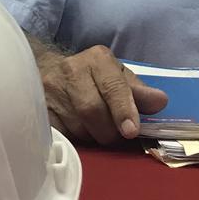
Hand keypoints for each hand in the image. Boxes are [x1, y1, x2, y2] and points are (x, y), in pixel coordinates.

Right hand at [37, 45, 168, 143]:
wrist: (48, 69)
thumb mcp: (118, 77)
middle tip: (115, 135)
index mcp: (98, 59)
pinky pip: (61, 133)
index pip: (113, 86)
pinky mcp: (38, 107)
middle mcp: (72, 69)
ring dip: (93, 136)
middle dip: (109, 130)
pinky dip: (74, 140)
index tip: (131, 130)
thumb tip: (160, 102)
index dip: (123, 110)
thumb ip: (139, 92)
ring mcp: (51, 89)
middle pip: (93, 110)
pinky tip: (79, 133)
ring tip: (96, 131)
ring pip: (77, 126)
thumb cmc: (92, 77)